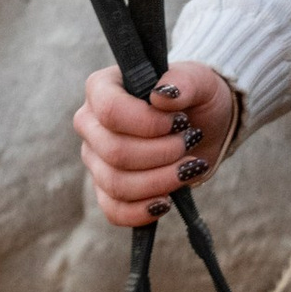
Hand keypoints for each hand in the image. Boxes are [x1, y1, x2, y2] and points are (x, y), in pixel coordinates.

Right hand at [74, 63, 240, 228]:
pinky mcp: (106, 189)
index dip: (147, 123)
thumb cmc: (193, 97)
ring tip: (188, 167)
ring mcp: (95, 159)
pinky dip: (142, 211)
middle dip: (161, 153)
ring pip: (116, 184)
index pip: (110, 110)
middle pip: (114, 151)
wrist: (199, 127)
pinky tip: (166, 201)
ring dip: (160, 180)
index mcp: (102, 88)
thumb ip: (184, 80)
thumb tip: (163, 95)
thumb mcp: (199, 80)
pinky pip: (113, 210)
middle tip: (189, 142)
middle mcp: (91, 124)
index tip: (179, 122)